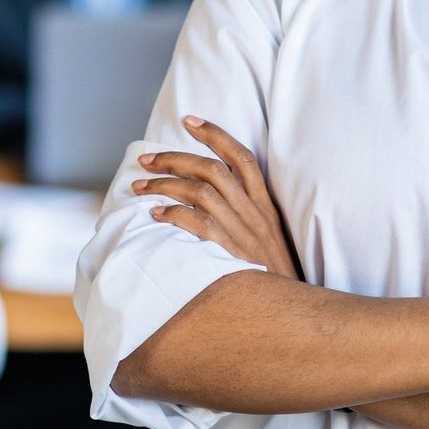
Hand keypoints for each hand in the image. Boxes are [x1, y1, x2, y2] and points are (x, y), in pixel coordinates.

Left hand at [132, 116, 302, 280]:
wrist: (288, 308)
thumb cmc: (272, 275)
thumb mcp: (269, 238)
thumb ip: (247, 216)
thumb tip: (212, 198)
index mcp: (265, 205)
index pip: (241, 157)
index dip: (215, 134)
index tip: (189, 120)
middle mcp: (254, 213)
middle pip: (212, 169)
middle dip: (175, 158)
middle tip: (147, 159)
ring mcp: (242, 232)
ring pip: (200, 192)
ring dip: (165, 184)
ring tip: (140, 186)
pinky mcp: (230, 252)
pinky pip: (198, 224)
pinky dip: (174, 214)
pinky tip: (155, 214)